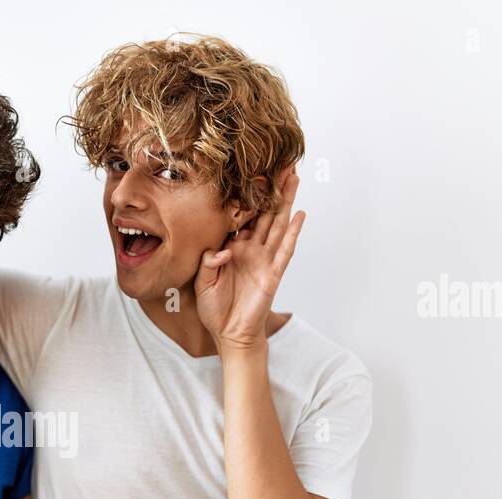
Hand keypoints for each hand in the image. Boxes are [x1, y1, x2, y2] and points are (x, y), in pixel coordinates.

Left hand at [195, 166, 304, 351]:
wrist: (228, 333)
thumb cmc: (215, 308)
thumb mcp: (202, 281)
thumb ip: (209, 261)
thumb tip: (223, 249)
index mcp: (232, 248)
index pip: (240, 216)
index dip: (245, 195)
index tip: (250, 171)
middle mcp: (250, 249)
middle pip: (264, 212)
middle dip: (272, 188)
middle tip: (281, 163)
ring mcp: (264, 260)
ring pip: (277, 224)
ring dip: (286, 201)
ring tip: (294, 178)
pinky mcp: (273, 274)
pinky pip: (284, 250)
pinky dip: (292, 233)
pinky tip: (300, 215)